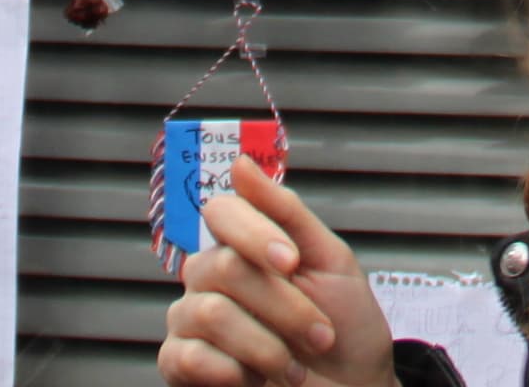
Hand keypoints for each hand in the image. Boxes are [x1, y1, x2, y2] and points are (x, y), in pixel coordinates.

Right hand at [160, 156, 400, 386]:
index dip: (255, 234)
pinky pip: (183, 357)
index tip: (293, 262)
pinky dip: (229, 371)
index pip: (222, 212)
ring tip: (295, 368)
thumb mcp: (331, 262)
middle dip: (283, 305)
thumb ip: (287, 213)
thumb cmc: (345, 328)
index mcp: (244, 247)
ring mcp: (193, 323)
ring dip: (267, 346)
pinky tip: (254, 381)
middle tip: (319, 334)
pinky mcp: (182, 367)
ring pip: (210, 312)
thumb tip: (241, 164)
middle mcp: (211, 279)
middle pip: (224, 267)